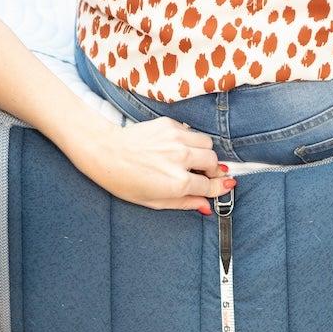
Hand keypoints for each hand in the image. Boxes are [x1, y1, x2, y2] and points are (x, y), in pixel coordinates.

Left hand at [65, 116, 234, 212]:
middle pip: (214, 162)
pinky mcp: (169, 124)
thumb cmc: (125, 181)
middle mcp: (181, 159)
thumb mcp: (154, 201)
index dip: (220, 187)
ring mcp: (176, 139)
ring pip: (207, 144)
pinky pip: (191, 132)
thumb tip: (206, 207)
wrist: (105, 152)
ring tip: (191, 160)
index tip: (226, 185)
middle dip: (213, 170)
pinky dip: (190, 141)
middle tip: (204, 174)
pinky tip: (176, 148)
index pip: (211, 185)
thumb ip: (185, 203)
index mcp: (178, 182)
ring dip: (204, 153)